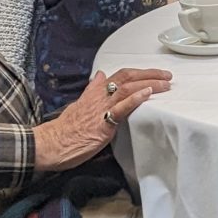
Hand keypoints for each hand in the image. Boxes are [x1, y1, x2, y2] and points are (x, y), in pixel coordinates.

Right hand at [31, 68, 170, 172]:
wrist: (50, 144)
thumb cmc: (64, 130)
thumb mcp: (78, 104)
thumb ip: (92, 91)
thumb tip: (100, 76)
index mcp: (94, 93)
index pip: (119, 75)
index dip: (138, 72)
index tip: (153, 73)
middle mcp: (99, 97)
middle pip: (127, 77)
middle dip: (149, 74)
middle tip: (166, 75)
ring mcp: (101, 110)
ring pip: (127, 89)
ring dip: (149, 84)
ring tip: (165, 84)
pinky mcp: (103, 124)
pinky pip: (121, 109)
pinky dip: (135, 99)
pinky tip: (147, 94)